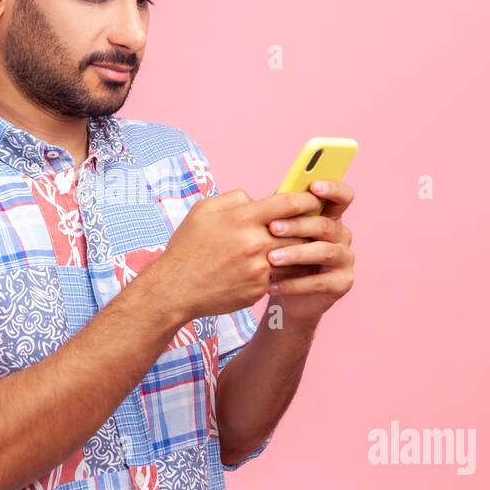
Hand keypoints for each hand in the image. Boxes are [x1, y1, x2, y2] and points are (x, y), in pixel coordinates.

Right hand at [144, 189, 321, 321]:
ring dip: (300, 251)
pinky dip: (281, 272)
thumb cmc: (187, 247)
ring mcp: (259, 269)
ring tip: (301, 247)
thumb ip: (233, 199)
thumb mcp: (203, 210)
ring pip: (295, 257)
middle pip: (298, 231)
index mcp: (242, 219)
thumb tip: (256, 199)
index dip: (307, 199)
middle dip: (307, 227)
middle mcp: (254, 243)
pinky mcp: (259, 290)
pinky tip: (279, 269)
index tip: (314, 200)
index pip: (288, 204)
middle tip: (314, 224)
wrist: (175, 289)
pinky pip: (280, 277)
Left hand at [263, 179, 354, 322]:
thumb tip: (265, 197)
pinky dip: (293, 284)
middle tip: (273, 228)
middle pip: (325, 225)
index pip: (342, 197)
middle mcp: (342, 236)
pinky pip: (318, 282)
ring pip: (324, 252)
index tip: (314, 186)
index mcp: (330, 217)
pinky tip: (272, 285)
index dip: (332, 189)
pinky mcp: (343, 283)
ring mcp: (345, 260)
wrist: (288, 296)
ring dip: (296, 254)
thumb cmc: (283, 256)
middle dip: (298, 225)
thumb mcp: (281, 233)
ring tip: (271, 258)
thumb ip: (280, 213)